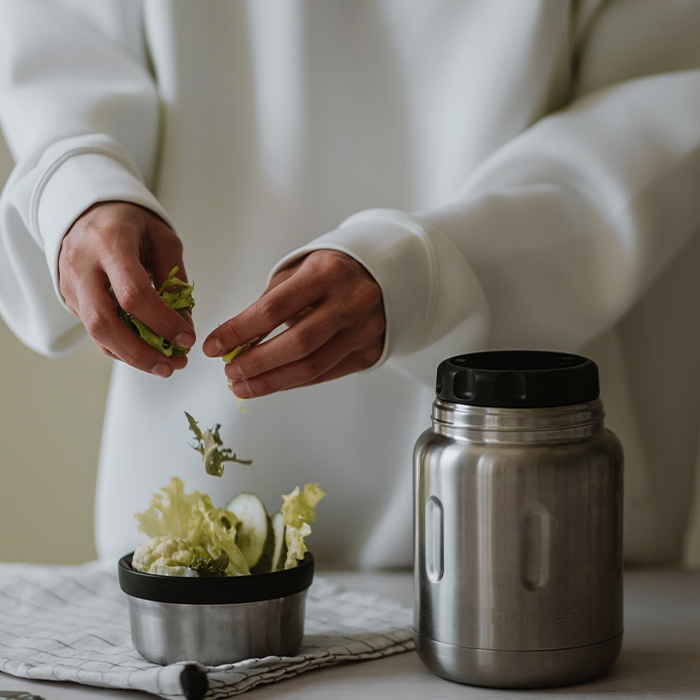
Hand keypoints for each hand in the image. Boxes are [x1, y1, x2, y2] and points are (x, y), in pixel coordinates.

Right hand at [58, 201, 194, 376]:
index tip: (186, 338)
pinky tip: (145, 353)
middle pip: (104, 322)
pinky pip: (94, 331)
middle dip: (140, 352)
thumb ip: (174, 280)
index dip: (161, 321)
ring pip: (95, 332)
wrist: (89, 210)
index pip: (133, 293)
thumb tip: (185, 324)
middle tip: (172, 366)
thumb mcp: (163, 240)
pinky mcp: (70, 298)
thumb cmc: (131, 223)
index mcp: (109, 243)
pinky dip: (121, 347)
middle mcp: (83, 265)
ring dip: (131, 356)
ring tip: (164, 366)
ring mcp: (70, 284)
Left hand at [203, 250, 384, 396]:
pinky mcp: (369, 353)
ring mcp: (364, 330)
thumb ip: (270, 303)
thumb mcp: (300, 272)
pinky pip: (325, 375)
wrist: (386, 277)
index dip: (238, 331)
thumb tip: (236, 343)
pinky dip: (293, 382)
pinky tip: (271, 383)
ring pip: (312, 367)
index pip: (273, 308)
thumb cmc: (331, 274)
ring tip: (242, 386)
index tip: (213, 347)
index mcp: (327, 273)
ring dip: (271, 381)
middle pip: (296, 343)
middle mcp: (350, 302)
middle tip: (229, 373)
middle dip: (256, 363)